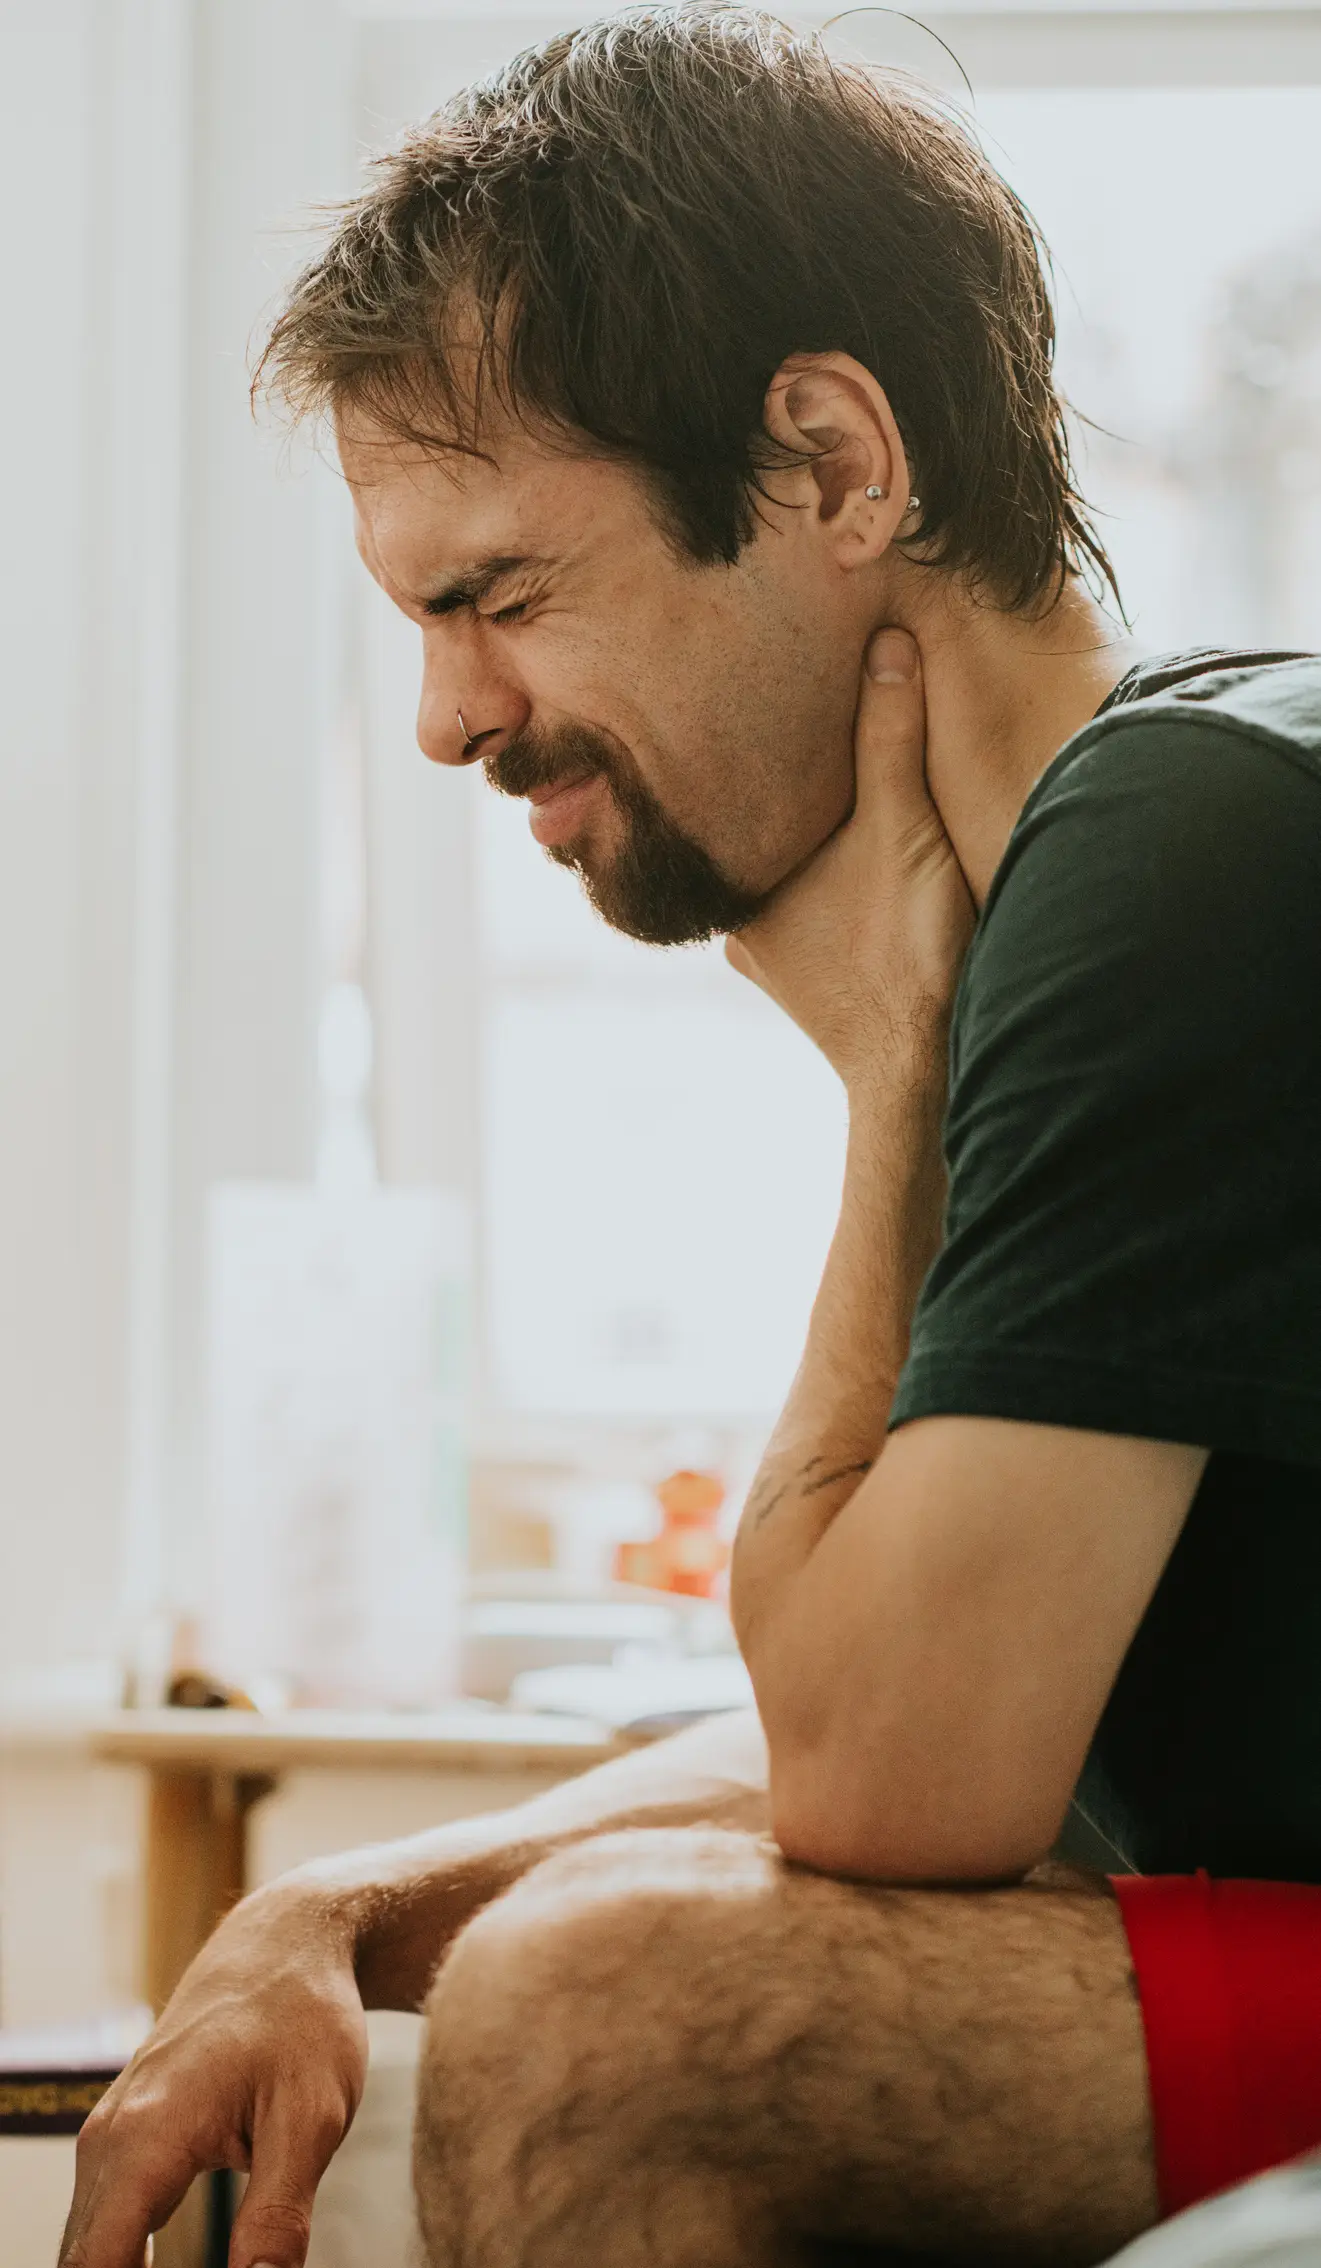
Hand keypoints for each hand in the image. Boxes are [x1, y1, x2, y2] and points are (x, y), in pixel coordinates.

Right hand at [59, 1882, 367, 2267]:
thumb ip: (279, 2216)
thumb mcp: (314, 2118)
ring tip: (225, 2264)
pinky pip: (104, 2222)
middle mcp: (109, 2139)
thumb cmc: (305, 2016)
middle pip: (83, 2266)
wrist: (287, 1940)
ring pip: (88, 2249)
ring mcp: (109, 2136)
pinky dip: (125, 2261)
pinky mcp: (123, 2137)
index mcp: (147, 2136)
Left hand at [725, 629, 973, 1093]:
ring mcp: (775, 965)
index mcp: (737, 882)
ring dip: (815, 850)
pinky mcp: (814, 991)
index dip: (753, 750)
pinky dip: (837, 890)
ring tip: (843, 800)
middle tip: (802, 738)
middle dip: (783, 799)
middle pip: (759, 840)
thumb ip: (889, 734)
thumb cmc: (902, 952)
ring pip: (788, 883)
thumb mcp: (902, 824)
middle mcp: (738, 928)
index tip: (759, 703)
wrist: (922, 1073)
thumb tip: (885, 640)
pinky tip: (865, 865)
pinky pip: (816, 920)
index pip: (736, 797)